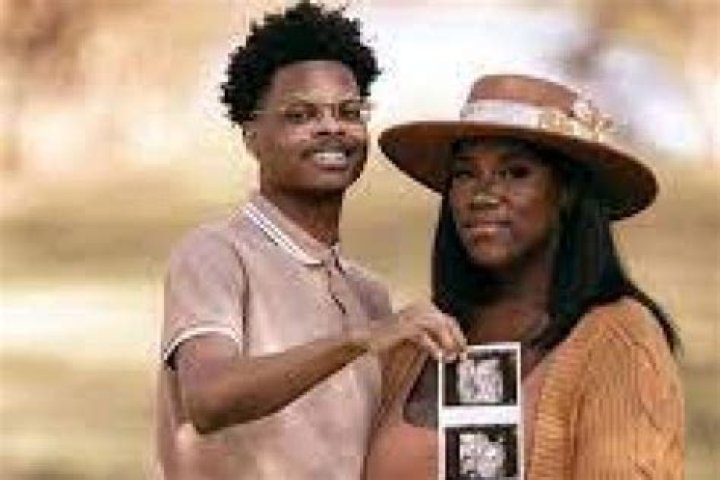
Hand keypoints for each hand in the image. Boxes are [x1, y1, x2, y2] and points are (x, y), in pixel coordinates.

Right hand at [352, 302, 466, 361]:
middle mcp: (420, 308)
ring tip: (449, 357)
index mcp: (424, 307)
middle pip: (447, 322)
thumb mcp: (416, 334)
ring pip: (438, 327)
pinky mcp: (405, 326)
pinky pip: (424, 336)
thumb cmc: (391, 337)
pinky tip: (437, 357)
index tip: (465, 349)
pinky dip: (433, 347)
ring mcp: (412, 315)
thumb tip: (452, 348)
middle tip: (462, 355)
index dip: (459, 335)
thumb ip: (432, 336)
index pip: (449, 320)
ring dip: (447, 343)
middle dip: (457, 339)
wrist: (369, 337)